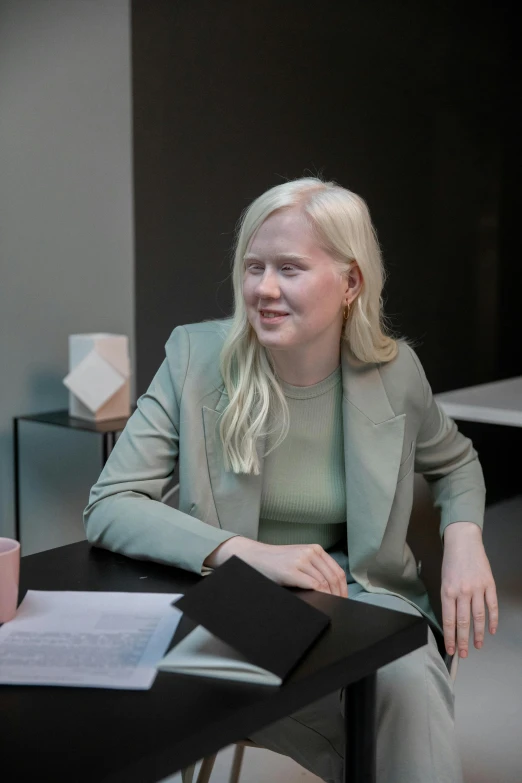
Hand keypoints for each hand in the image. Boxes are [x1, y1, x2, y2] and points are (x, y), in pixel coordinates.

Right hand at [204, 538, 347, 597]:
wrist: (255, 557)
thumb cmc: (276, 563)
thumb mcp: (299, 559)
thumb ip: (313, 568)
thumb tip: (331, 589)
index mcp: (315, 549)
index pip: (337, 571)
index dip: (343, 588)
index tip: (344, 600)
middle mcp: (311, 552)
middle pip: (334, 577)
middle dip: (339, 595)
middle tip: (340, 607)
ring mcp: (301, 560)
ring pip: (325, 582)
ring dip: (331, 597)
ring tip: (331, 607)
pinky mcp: (292, 570)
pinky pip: (315, 585)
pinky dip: (321, 595)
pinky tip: (321, 602)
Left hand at [441, 523, 498, 657]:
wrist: (463, 542)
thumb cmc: (450, 561)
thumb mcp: (443, 580)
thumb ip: (447, 599)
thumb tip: (451, 620)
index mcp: (447, 591)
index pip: (449, 620)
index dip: (450, 636)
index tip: (451, 649)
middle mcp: (462, 592)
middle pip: (463, 622)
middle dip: (463, 640)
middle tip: (463, 654)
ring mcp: (477, 588)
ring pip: (478, 617)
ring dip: (478, 634)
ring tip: (477, 646)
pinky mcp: (489, 584)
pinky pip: (492, 606)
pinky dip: (493, 620)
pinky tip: (491, 630)